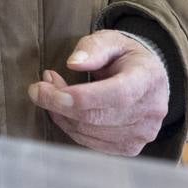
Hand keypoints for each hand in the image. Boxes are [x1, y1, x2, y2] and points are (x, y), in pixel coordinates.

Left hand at [28, 30, 168, 156]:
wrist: (148, 79)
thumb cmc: (125, 56)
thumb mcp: (111, 40)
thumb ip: (92, 47)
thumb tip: (73, 64)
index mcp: (147, 79)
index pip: (115, 95)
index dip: (77, 96)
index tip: (43, 88)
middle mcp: (150, 111)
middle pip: (96, 117)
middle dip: (57, 103)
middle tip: (38, 87)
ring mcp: (142, 133)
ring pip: (89, 132)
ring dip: (61, 114)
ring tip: (52, 92)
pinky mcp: (130, 147)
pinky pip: (91, 143)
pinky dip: (70, 127)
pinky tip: (64, 110)